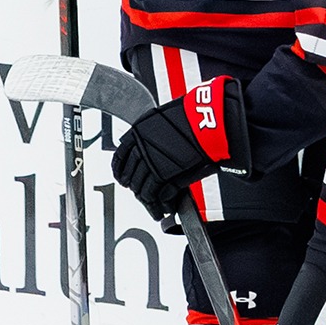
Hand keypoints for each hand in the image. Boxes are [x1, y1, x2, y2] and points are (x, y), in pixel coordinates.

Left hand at [110, 76, 248, 220]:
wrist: (205, 121)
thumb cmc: (191, 116)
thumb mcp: (162, 119)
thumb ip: (152, 134)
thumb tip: (151, 144)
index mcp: (136, 133)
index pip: (120, 158)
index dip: (121, 170)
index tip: (123, 177)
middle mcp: (139, 148)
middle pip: (129, 175)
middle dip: (133, 186)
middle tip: (139, 192)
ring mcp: (148, 162)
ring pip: (140, 187)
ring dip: (145, 199)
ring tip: (152, 206)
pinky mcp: (160, 175)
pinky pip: (152, 194)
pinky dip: (156, 204)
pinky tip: (162, 208)